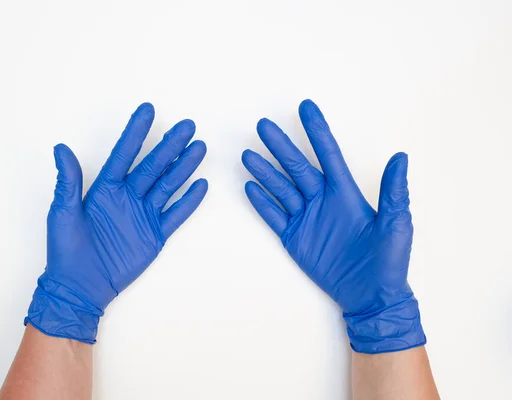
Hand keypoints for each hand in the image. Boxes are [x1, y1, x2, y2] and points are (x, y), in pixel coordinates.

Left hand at [26, 103, 207, 343]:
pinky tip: (200, 185)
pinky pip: (175, 215)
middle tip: (187, 126)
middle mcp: (127, 196)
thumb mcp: (63, 212)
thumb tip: (60, 148)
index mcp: (105, 188)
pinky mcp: (154, 235)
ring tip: (199, 147)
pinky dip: (188, 202)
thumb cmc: (66, 248)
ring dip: (184, 167)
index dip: (136, 132)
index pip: (124, 154)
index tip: (148, 110)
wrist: (80, 286)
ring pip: (168, 185)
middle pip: (153, 165)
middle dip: (170, 145)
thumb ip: (67, 181)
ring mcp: (143, 215)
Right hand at [242, 99, 424, 353]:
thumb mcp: (396, 224)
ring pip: (281, 189)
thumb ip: (393, 191)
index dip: (317, 131)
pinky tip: (250, 186)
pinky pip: (274, 216)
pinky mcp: (295, 238)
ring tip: (248, 154)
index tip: (307, 107)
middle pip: (297, 167)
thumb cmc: (389, 260)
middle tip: (264, 125)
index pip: (328, 155)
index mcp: (346, 193)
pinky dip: (262, 202)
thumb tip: (401, 157)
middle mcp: (323, 201)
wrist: (371, 295)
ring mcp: (307, 219)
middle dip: (281, 146)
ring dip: (265, 171)